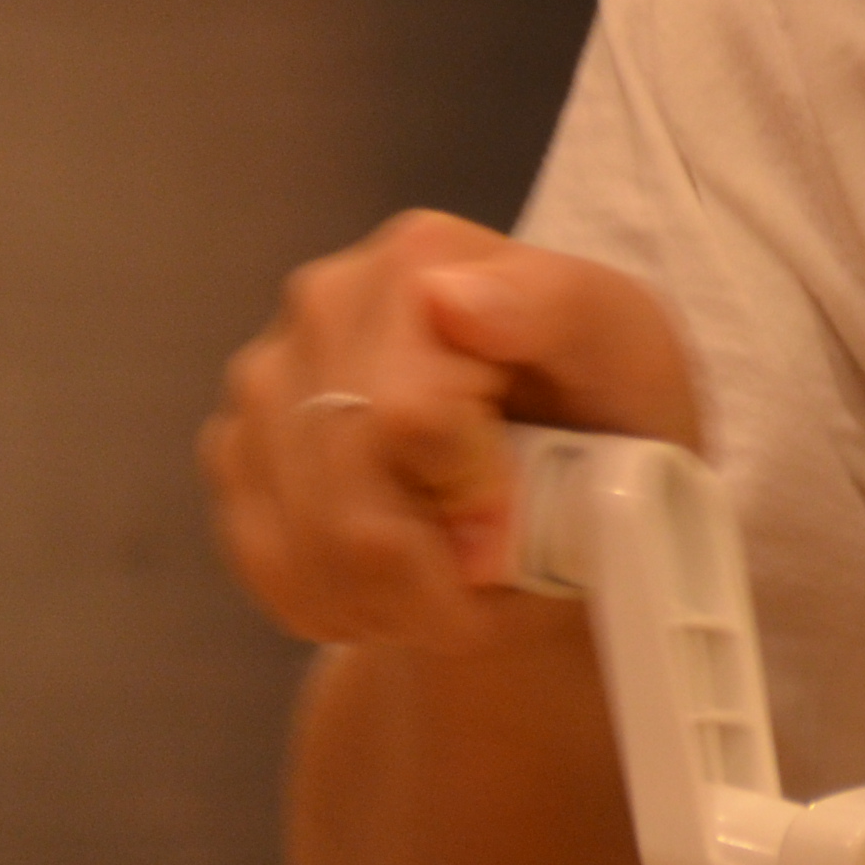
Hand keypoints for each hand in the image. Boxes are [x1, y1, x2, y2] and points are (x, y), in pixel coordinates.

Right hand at [204, 211, 696, 653]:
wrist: (566, 478)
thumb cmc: (609, 406)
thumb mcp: (627, 353)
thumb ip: (558, 312)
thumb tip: (449, 297)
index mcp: (422, 261)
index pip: (403, 413)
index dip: (463, 495)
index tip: (513, 531)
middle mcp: (325, 305)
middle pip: (340, 484)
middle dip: (424, 567)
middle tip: (488, 577)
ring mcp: (268, 377)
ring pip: (299, 536)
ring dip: (387, 596)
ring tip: (453, 586)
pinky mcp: (236, 448)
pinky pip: (265, 560)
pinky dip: (338, 603)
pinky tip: (397, 587)